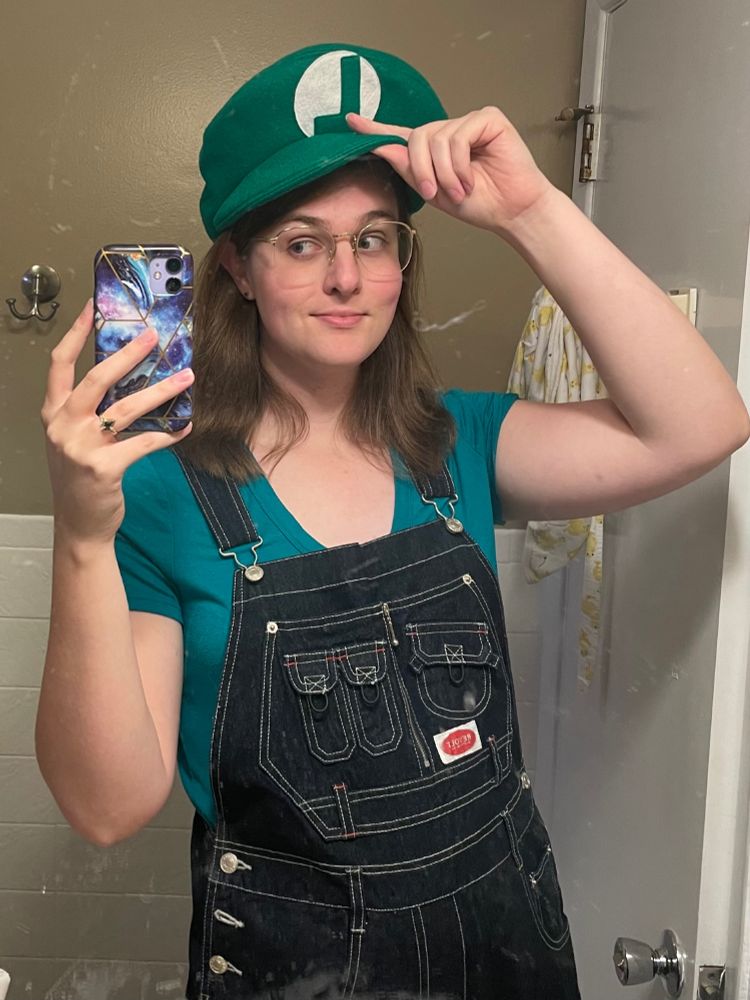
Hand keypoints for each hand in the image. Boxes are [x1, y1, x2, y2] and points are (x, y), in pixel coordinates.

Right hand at [41, 300, 193, 545]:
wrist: (80, 525)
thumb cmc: (81, 478)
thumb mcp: (75, 438)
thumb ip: (91, 410)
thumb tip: (130, 376)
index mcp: (53, 413)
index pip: (60, 364)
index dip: (75, 333)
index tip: (94, 307)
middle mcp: (62, 426)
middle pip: (96, 378)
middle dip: (127, 354)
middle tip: (153, 337)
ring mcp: (80, 447)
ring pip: (125, 408)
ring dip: (160, 391)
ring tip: (186, 376)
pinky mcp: (103, 468)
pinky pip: (144, 443)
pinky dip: (169, 433)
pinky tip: (187, 425)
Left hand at [346, 106, 554, 234]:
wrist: (512, 212)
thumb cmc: (480, 204)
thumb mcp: (435, 192)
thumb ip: (410, 169)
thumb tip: (382, 147)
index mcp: (436, 149)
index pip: (402, 134)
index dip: (377, 129)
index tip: (351, 122)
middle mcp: (450, 131)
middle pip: (416, 137)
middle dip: (421, 169)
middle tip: (435, 193)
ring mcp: (469, 122)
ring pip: (436, 139)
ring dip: (444, 173)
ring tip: (460, 191)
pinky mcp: (487, 118)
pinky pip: (458, 137)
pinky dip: (459, 164)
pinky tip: (470, 179)